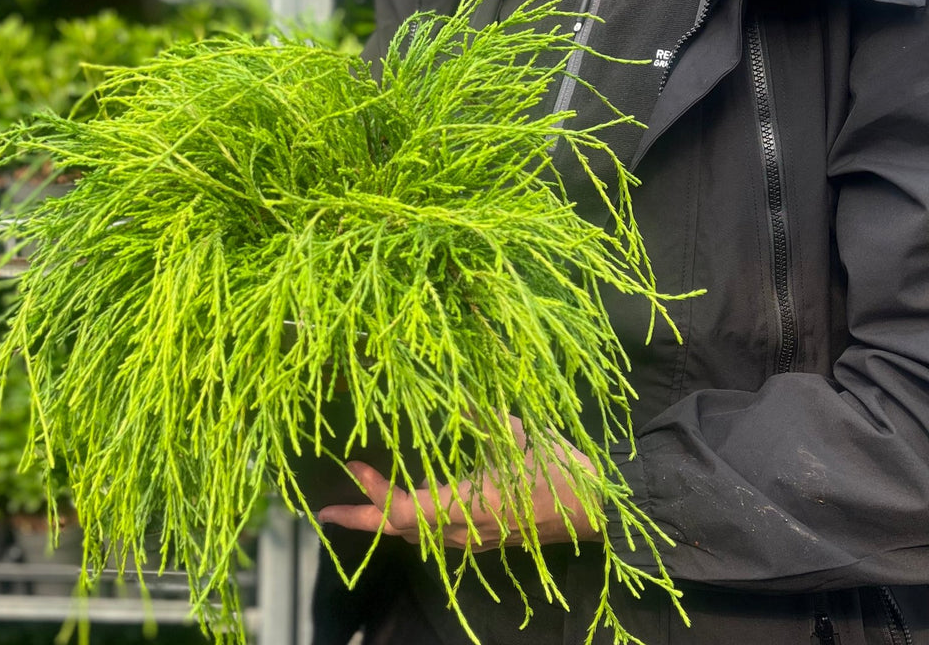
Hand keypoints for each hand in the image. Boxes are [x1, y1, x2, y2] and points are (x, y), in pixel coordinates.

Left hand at [316, 420, 599, 552]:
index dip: (375, 492)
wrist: (601, 508)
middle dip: (363, 520)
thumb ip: (482, 414)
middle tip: (329, 510)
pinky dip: (411, 521)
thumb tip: (456, 390)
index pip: (408, 509)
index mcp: (473, 504)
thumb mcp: (521, 432)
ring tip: (357, 502)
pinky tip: (405, 502)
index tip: (353, 465)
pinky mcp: (486, 538)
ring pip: (418, 537)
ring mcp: (476, 539)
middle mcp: (468, 529)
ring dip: (385, 521)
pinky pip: (437, 535)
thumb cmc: (562, 468)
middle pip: (402, 531)